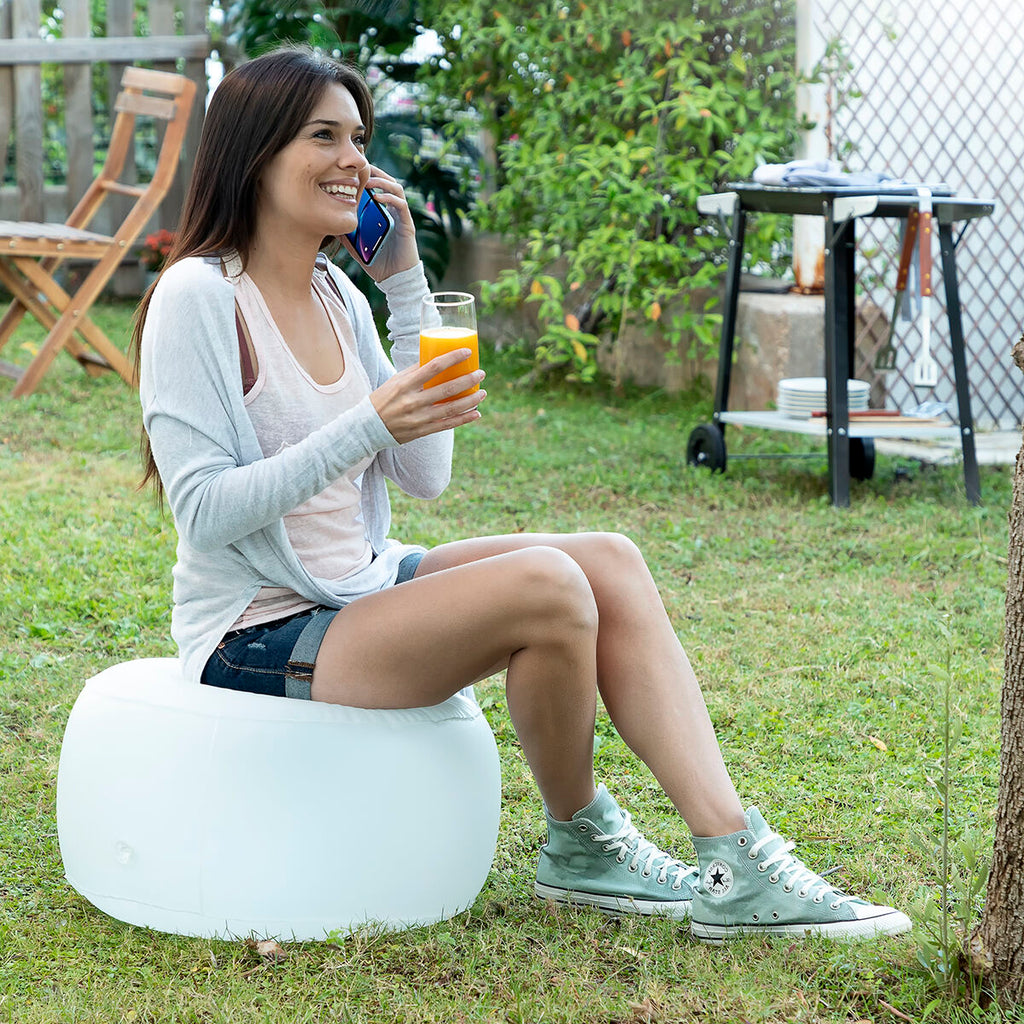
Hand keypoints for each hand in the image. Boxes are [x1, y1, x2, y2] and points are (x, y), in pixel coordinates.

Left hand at [339, 166, 418, 282]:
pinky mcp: (407, 224)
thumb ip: (346, 234)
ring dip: (382, 182)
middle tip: (360, 168)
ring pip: (396, 189)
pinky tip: (377, 197)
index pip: (378, 187)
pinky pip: (401, 205)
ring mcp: (401, 217)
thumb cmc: (378, 263)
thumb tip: (330, 224)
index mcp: (383, 214)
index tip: (353, 171)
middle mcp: (394, 212)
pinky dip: (389, 198)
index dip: (368, 176)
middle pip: (388, 182)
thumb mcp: (356, 246)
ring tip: (368, 181)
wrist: (395, 279)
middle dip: (375, 173)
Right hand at [371, 349, 485, 443]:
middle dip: (468, 380)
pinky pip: (447, 425)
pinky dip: (463, 419)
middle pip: (447, 389)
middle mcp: (412, 401)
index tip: (467, 352)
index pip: (433, 367)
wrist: (368, 427)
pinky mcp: (422, 431)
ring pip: (451, 408)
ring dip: (470, 401)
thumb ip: (415, 371)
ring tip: (482, 393)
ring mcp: (418, 418)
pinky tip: (476, 414)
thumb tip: (437, 358)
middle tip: (481, 374)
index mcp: (405, 384)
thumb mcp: (395, 381)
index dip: (452, 358)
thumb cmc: (384, 399)